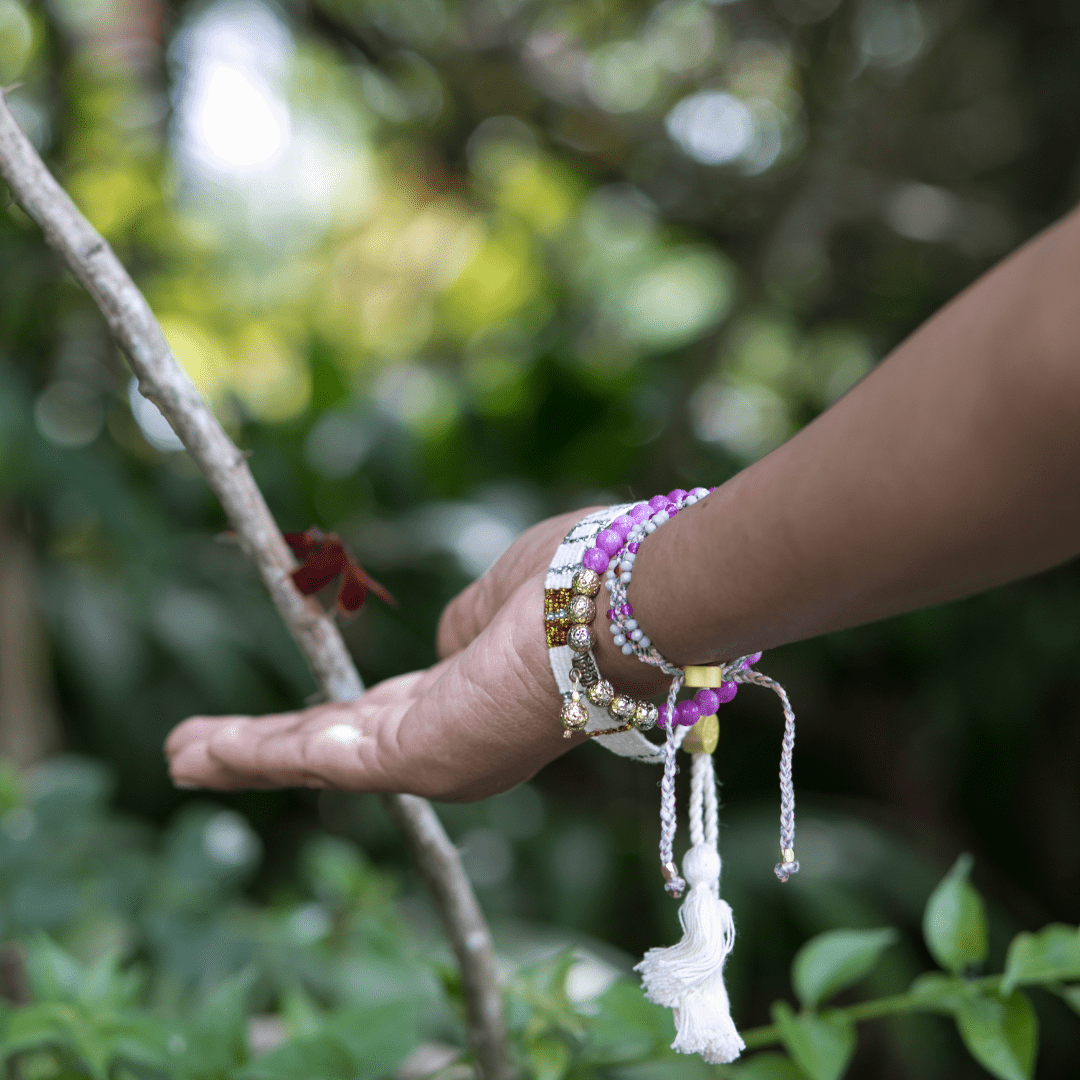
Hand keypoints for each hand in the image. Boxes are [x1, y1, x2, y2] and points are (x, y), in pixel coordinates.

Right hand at [166, 509, 625, 800]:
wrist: (627, 602)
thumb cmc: (582, 587)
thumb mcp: (508, 601)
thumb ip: (466, 627)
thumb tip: (447, 641)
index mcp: (470, 700)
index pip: (379, 716)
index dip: (322, 720)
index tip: (280, 723)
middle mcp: (451, 744)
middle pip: (334, 750)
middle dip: (262, 752)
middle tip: (194, 752)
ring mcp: (435, 758)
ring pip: (316, 758)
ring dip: (243, 756)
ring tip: (179, 754)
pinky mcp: (419, 756)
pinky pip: (320, 754)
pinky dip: (257, 752)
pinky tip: (202, 751)